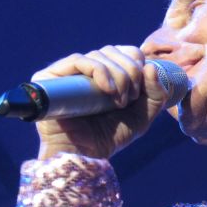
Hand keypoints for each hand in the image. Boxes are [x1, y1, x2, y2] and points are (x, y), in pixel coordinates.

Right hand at [33, 45, 169, 159]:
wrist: (83, 155)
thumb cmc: (109, 137)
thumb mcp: (142, 117)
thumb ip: (156, 95)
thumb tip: (151, 66)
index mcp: (108, 73)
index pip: (127, 52)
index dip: (137, 65)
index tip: (139, 92)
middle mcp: (88, 69)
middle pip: (114, 51)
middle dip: (130, 74)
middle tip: (127, 100)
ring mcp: (69, 71)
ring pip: (99, 55)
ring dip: (118, 77)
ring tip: (118, 103)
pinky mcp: (51, 76)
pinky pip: (79, 60)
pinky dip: (99, 71)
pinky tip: (107, 90)